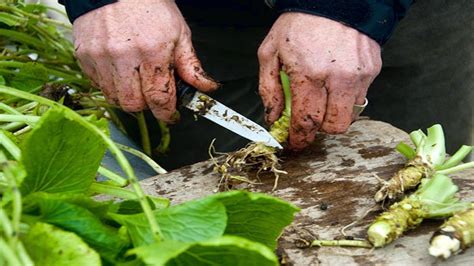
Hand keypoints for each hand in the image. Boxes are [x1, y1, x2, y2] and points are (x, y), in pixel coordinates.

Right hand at [73, 0, 217, 121]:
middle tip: (153, 93)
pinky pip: (98, 85)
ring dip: (128, 97)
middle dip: (147, 105)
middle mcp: (124, 57)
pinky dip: (111, 85)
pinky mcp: (84, 56)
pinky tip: (120, 70)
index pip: (159, 98)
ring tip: (136, 81)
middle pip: (134, 104)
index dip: (166, 113)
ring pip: (114, 98)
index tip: (171, 115)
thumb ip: (191, 66)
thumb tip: (207, 89)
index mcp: (152, 53)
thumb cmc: (151, 7)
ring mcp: (100, 57)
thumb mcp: (179, 34)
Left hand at [258, 13, 381, 149]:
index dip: (299, 138)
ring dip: (334, 116)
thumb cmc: (299, 23)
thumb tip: (273, 117)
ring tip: (322, 101)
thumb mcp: (270, 51)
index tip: (295, 143)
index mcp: (309, 74)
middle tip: (308, 122)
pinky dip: (346, 100)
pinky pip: (360, 98)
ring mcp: (358, 75)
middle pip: (334, 126)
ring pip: (350, 117)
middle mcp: (338, 78)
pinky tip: (335, 85)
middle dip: (319, 130)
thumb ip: (268, 88)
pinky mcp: (372, 70)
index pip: (306, 121)